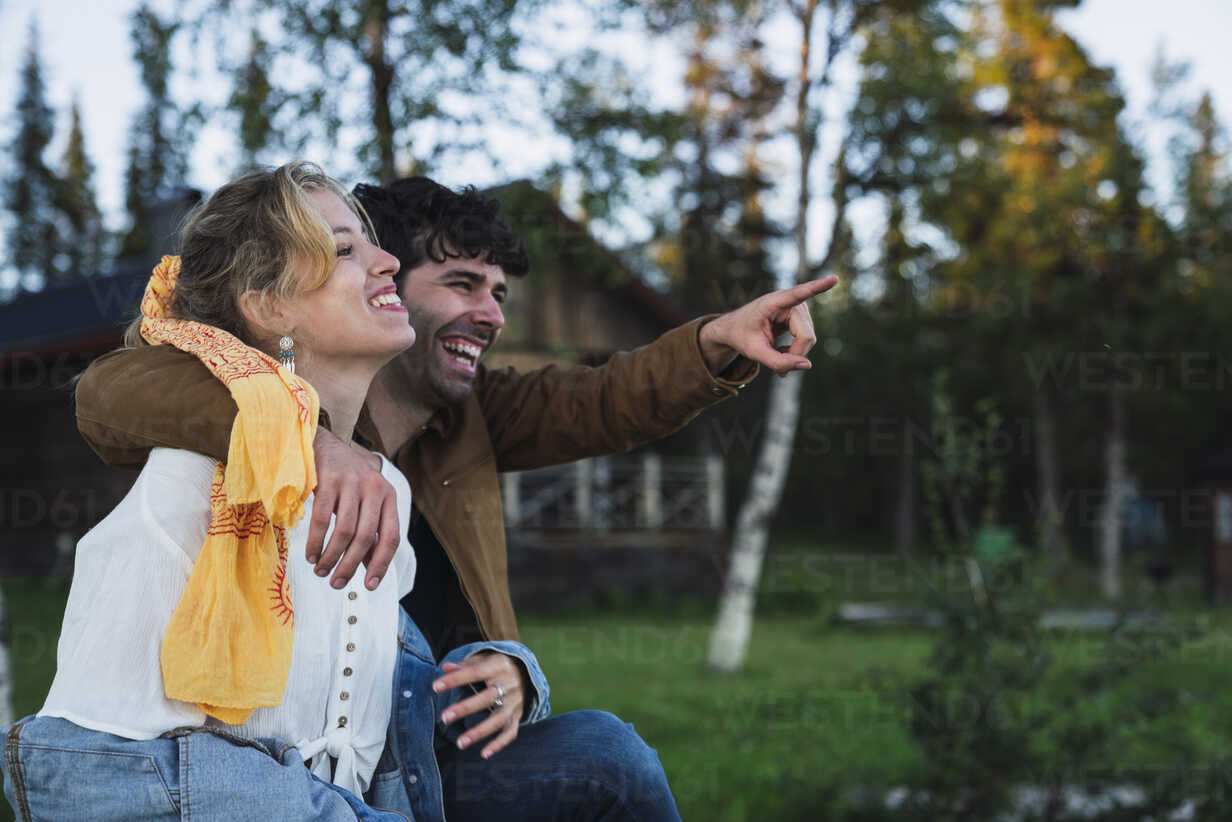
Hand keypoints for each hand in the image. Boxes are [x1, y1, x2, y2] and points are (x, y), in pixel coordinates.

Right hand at [305, 427, 400, 590]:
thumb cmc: (347, 482)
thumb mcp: (365, 504)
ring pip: (345, 531)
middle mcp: (375, 489)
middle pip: (366, 538)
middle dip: (350, 566)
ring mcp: (352, 482)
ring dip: (331, 557)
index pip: (391, 537)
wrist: (324, 446)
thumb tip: (368, 570)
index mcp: (389, 497)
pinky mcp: (329, 479)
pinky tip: (311, 555)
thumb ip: (369, 533)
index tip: (369, 586)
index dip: (381, 564)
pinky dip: (316, 542)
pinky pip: (323, 519)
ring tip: (321, 571)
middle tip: (336, 584)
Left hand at [433, 651, 528, 758]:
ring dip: (479, 732)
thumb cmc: (498, 665)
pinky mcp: (518, 716)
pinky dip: (499, 744)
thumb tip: (445, 667)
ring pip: (498, 719)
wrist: (529, 672)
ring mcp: (515, 702)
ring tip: (459, 743)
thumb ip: (466, 664)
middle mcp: (509, 684)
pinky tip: (484, 754)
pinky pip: (510, 732)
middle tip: (444, 717)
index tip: (435, 687)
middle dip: (465, 708)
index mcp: (499, 666)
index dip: (455, 679)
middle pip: (487, 698)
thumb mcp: (485, 658)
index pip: (475, 672)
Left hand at [698, 275, 837, 376]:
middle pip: (806, 336)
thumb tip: (808, 365)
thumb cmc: (742, 335)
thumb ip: (777, 361)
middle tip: (777, 368)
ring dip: (794, 353)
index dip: (818, 287)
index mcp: (773, 302)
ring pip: (809, 340)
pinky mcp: (803, 317)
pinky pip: (808, 340)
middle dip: (794, 354)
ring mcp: (800, 308)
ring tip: (775, 353)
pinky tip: (782, 350)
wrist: (736, 328)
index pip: (798, 294)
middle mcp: (791, 302)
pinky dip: (796, 350)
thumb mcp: (754, 352)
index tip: (834, 279)